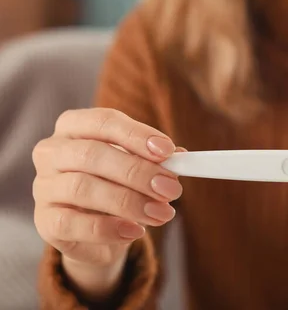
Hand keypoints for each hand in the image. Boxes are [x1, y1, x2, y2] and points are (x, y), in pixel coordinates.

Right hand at [33, 108, 182, 298]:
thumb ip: (156, 160)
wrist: (98, 231)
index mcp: (74, 126)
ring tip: (161, 213)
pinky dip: (109, 228)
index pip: (104, 121)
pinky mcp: (44, 221)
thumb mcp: (139, 167)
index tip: (167, 151)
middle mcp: (52, 152)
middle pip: (93, 154)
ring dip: (129, 202)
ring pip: (83, 188)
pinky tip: (135, 231)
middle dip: (137, 172)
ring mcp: (43, 186)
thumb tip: (179, 157)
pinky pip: (73, 223)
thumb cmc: (119, 185)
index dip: (136, 135)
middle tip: (171, 189)